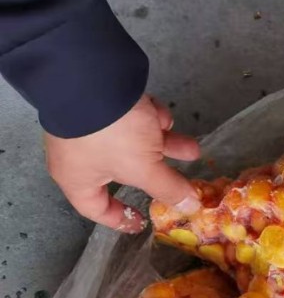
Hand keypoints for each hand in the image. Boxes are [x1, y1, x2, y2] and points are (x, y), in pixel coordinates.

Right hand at [45, 95, 201, 231]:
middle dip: (158, 173)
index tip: (141, 222)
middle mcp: (82, 153)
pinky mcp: (104, 100)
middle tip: (183, 179)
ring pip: (133, 142)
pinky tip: (162, 115)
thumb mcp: (143, 168)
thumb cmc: (112, 134)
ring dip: (164, 144)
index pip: (95, 208)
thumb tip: (190, 208)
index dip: (118, 219)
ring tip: (192, 148)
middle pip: (124, 172)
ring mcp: (92, 125)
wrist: (93, 75)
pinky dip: (149, 118)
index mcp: (78, 178)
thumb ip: (167, 189)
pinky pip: (131, 116)